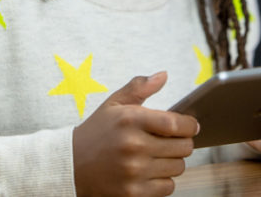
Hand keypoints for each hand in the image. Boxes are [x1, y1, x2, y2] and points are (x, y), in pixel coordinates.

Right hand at [73, 72, 198, 196]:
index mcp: (130, 120)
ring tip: (157, 156)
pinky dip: (164, 180)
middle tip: (171, 141)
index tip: (190, 125)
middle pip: (183, 147)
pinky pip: (168, 187)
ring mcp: (134, 171)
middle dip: (182, 142)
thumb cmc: (95, 133)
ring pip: (178, 167)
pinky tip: (150, 172)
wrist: (70, 165)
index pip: (176, 124)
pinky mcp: (134, 192)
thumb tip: (163, 75)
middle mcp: (134, 146)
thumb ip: (138, 88)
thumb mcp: (112, 104)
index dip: (190, 125)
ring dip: (173, 161)